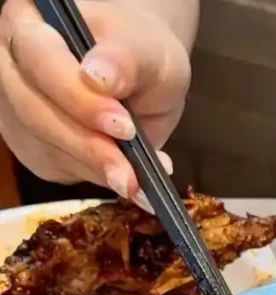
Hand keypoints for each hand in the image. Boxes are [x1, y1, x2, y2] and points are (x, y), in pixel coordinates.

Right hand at [0, 0, 190, 199]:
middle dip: (87, 145)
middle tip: (131, 172)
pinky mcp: (29, 142)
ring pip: (42, 145)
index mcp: (30, 18)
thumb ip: (125, 60)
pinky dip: (93, 176)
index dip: (78, 97)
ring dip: (93, 168)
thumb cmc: (140, 51)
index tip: (124, 126)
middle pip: (33, 110)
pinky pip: (54, 166)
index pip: (39, 57)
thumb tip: (97, 77)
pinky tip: (126, 179)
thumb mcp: (147, 49)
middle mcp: (10, 61)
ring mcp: (15, 105)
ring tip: (136, 180)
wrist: (140, 74)